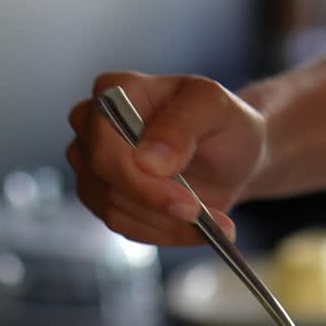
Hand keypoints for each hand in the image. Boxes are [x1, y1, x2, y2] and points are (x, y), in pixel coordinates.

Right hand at [66, 71, 266, 245]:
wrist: (232, 155)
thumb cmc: (222, 122)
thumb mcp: (216, 108)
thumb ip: (182, 124)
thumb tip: (147, 161)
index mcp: (114, 90)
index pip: (106, 145)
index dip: (141, 181)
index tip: (187, 203)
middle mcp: (93, 126)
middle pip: (106, 180)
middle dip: (158, 206)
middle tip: (203, 219)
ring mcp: (94, 166)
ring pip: (115, 210)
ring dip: (168, 225)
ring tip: (211, 224)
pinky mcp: (105, 198)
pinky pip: (126, 227)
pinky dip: (165, 234)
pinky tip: (196, 229)